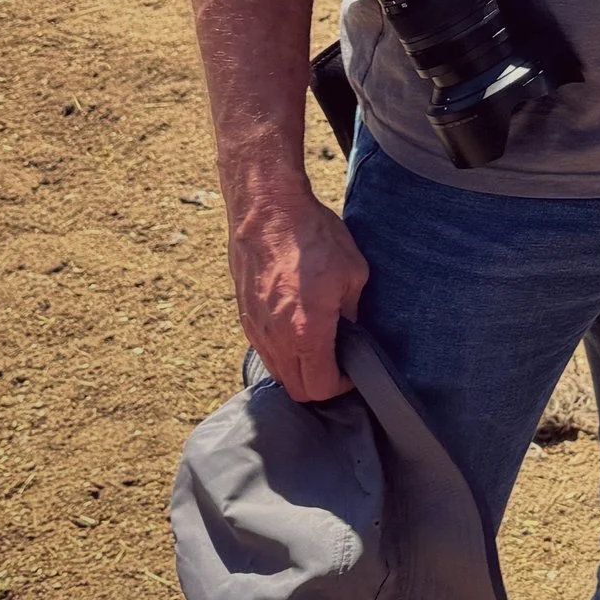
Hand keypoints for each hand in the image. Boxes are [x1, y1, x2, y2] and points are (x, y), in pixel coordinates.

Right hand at [225, 175, 370, 404]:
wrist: (267, 210)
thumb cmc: (311, 237)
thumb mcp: (353, 273)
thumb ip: (353, 312)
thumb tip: (353, 330)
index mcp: (306, 333)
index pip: (321, 387)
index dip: (342, 385)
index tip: (354, 370)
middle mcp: (276, 339)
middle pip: (298, 389)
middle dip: (321, 385)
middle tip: (339, 363)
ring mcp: (257, 330)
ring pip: (279, 373)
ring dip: (300, 370)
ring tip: (319, 348)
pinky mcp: (246, 317)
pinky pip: (265, 351)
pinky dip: (283, 352)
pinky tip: (298, 331)